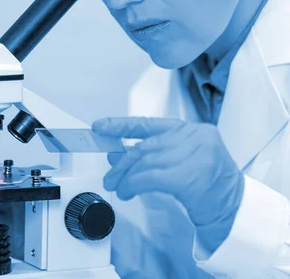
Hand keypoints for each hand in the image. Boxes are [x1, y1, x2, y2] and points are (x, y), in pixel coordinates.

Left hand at [92, 116, 244, 254]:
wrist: (234, 211)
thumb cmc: (208, 187)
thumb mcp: (182, 162)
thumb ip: (154, 154)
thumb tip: (118, 156)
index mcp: (192, 129)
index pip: (150, 123)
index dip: (121, 124)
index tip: (101, 126)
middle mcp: (195, 137)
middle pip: (146, 146)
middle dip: (123, 162)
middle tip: (110, 176)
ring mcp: (196, 154)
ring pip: (147, 161)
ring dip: (126, 177)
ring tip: (117, 187)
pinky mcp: (190, 176)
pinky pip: (151, 177)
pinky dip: (134, 184)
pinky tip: (128, 192)